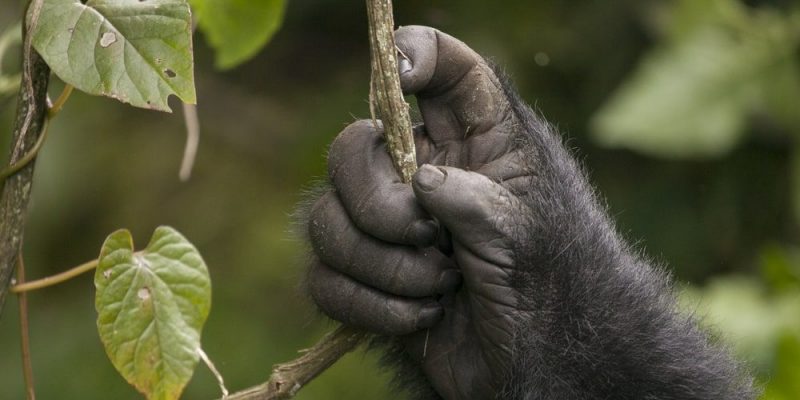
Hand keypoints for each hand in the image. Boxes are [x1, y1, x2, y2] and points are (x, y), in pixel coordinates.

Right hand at [306, 26, 530, 398]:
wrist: (538, 358)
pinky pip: (324, 280)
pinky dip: (373, 307)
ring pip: (324, 223)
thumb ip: (477, 198)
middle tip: (432, 239)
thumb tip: (422, 183)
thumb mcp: (527, 233)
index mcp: (473, 142)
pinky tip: (423, 317)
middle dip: (380, 207)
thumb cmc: (549, 283)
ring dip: (385, 268)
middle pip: (349, 150)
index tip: (403, 74)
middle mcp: (418, 171)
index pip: (445, 70)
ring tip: (440, 286)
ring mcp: (383, 226)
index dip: (416, 53)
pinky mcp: (360, 279)